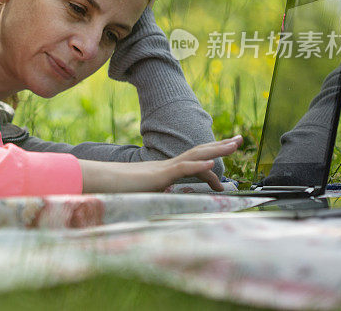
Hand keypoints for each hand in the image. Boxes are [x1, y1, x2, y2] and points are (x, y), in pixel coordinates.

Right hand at [80, 135, 242, 192]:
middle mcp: (167, 166)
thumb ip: (156, 195)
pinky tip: (210, 164)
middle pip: (198, 152)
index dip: (210, 164)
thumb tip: (164, 200)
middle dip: (220, 146)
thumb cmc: (118, 191)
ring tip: (234, 146)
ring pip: (194, 156)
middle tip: (239, 140)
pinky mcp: (159, 175)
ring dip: (215, 150)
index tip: (223, 175)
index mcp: (165, 171)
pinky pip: (181, 169)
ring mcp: (164, 168)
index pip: (193, 164)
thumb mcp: (144, 195)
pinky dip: (197, 165)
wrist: (101, 183)